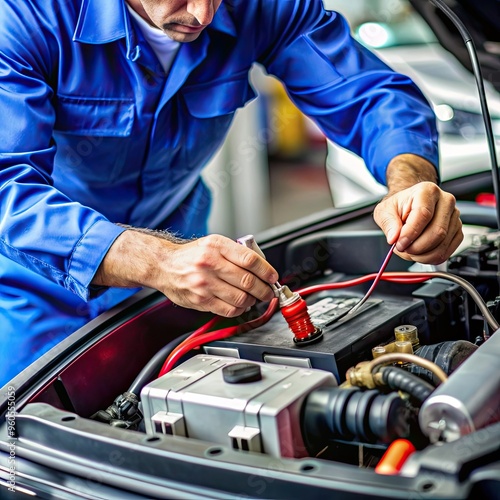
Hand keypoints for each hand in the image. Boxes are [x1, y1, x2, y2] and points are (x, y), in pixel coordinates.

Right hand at [93, 231, 277, 317]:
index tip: (273, 277)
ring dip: (253, 300)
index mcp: (216, 246)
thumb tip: (261, 267)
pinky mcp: (200, 300)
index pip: (250, 260)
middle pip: (248, 281)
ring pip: (240, 298)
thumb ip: (235, 252)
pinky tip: (240, 304)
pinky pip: (228, 309)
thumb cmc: (191, 255)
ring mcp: (204, 284)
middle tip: (268, 292)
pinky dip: (240, 309)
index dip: (266, 270)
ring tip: (254, 298)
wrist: (163, 266)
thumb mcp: (213, 243)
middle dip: (264, 289)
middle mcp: (210, 264)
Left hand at [373, 181, 462, 263]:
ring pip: (443, 244)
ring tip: (409, 251)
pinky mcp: (457, 231)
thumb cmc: (399, 207)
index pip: (424, 214)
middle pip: (438, 231)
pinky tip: (420, 254)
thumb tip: (394, 238)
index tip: (399, 243)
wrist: (409, 207)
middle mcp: (445, 202)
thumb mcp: (385, 211)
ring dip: (423, 255)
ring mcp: (454, 217)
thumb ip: (388, 223)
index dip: (410, 233)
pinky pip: (447, 251)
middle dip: (417, 247)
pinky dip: (431, 258)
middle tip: (403, 249)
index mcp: (427, 191)